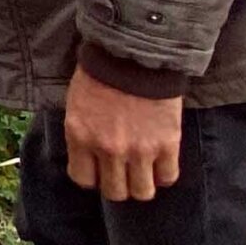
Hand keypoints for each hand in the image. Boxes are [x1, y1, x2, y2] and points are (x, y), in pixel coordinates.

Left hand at [63, 64, 182, 202]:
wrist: (135, 53)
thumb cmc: (101, 73)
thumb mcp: (77, 104)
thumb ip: (83, 135)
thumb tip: (89, 158)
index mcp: (80, 136)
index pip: (84, 180)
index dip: (93, 177)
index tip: (99, 169)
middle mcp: (108, 149)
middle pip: (115, 192)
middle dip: (118, 184)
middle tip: (123, 171)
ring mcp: (139, 149)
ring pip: (142, 192)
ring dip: (142, 183)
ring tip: (143, 169)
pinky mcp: (167, 144)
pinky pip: (168, 177)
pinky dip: (164, 173)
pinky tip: (160, 160)